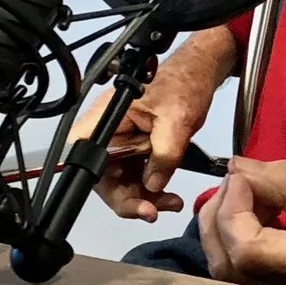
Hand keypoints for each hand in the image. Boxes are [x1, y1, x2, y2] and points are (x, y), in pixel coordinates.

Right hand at [90, 26, 238, 220]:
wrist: (201, 73)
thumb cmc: (184, 82)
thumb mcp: (176, 120)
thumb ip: (164, 154)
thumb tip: (153, 185)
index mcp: (108, 115)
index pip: (84, 151)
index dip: (95, 178)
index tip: (120, 195)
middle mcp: (110, 129)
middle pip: (103, 175)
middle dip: (127, 197)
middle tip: (150, 211)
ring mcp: (123, 140)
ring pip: (120, 180)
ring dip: (143, 198)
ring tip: (168, 204)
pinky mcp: (136, 147)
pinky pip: (135, 175)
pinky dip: (151, 189)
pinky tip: (168, 196)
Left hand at [199, 158, 285, 284]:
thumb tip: (239, 170)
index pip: (247, 250)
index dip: (232, 209)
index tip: (245, 177)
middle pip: (228, 268)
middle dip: (219, 217)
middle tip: (240, 182)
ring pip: (232, 277)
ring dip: (227, 230)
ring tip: (253, 196)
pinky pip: (249, 278)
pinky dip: (242, 243)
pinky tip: (263, 216)